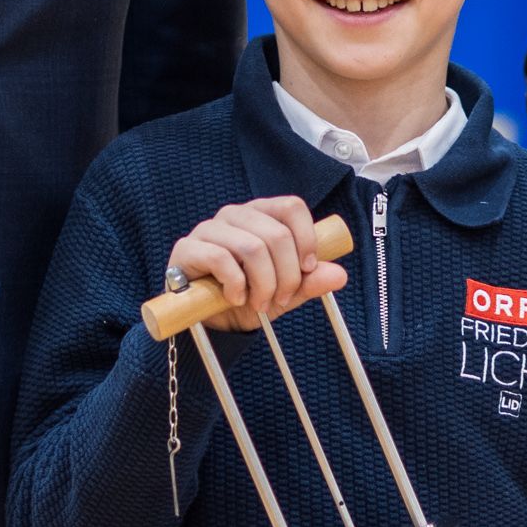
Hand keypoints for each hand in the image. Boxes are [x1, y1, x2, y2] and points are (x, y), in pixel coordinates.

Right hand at [167, 195, 346, 328]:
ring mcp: (209, 229)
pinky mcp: (187, 248)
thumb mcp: (283, 293)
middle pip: (276, 234)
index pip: (291, 206)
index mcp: (260, 215)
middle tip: (282, 300)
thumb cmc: (245, 297)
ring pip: (252, 248)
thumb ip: (309, 283)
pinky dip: (235, 285)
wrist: (206, 319)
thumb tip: (339, 275)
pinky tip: (235, 298)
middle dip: (287, 275)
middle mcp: (235, 215)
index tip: (308, 270)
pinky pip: (220, 259)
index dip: (307, 239)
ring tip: (259, 304)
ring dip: (263, 284)